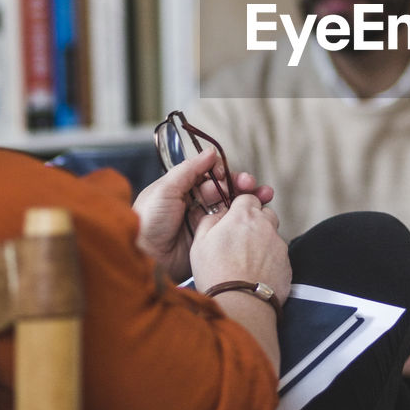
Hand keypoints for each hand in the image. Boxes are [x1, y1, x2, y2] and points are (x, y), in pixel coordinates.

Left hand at [134, 148, 274, 283]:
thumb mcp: (165, 189)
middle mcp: (195, 203)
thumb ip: (189, 170)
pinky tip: (258, 213)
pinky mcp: (212, 238)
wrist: (145, 257)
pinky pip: (231, 225)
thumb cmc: (147, 221)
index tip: (225, 174)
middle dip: (239, 183)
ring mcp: (205, 221)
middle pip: (224, 188)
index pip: (208, 174)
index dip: (221, 172)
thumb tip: (210, 152)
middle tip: (249, 184)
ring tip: (264, 195)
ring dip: (249, 198)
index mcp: (182, 188)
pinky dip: (245, 218)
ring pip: (232, 205)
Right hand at [189, 192, 290, 304]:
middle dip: (255, 221)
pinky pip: (279, 255)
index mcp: (243, 216)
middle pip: (264, 213)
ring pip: (272, 234)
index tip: (233, 218)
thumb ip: (209, 221)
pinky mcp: (287, 263)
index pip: (247, 197)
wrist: (241, 303)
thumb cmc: (216, 273)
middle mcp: (265, 225)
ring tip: (247, 259)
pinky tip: (256, 273)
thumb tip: (217, 214)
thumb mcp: (199, 243)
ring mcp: (279, 244)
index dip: (240, 207)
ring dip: (263, 240)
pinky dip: (270, 260)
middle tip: (240, 238)